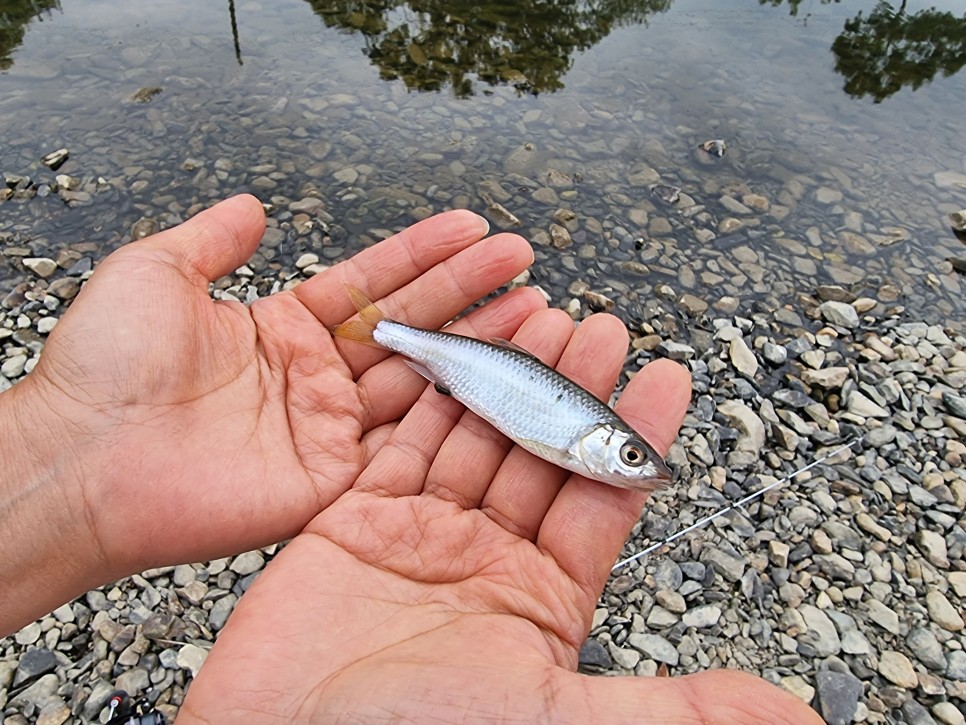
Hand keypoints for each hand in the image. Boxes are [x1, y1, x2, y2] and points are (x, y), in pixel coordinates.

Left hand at [0, 195, 542, 631]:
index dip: (423, 254)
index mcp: (282, 329)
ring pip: (421, 382)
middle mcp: (316, 378)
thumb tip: (251, 206)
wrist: (84, 460)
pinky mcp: (334, 480)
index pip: (372, 283)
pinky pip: (406, 443)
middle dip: (470, 293)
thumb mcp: (155, 274)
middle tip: (524, 263)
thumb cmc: (106, 368)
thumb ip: (211, 240)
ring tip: (535, 313)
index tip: (472, 227)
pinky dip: (453, 418)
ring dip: (478, 348)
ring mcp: (329, 430)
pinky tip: (499, 387)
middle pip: (411, 328)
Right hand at [177, 315, 818, 723]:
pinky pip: (401, 444)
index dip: (636, 437)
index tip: (668, 379)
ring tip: (542, 317)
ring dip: (507, 377)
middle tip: (604, 326)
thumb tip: (787, 716)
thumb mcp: (552, 719)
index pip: (604, 499)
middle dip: (571, 386)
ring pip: (476, 436)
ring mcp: (420, 538)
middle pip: (539, 453)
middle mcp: (485, 564)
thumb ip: (667, 705)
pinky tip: (460, 354)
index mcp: (541, 605)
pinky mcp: (355, 523)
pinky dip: (430, 396)